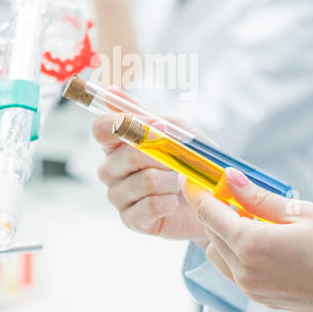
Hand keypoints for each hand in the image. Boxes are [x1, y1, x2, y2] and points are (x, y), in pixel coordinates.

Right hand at [91, 113, 207, 242]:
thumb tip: (112, 91)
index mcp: (117, 143)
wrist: (211, 201)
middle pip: (128, 154)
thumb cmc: (192, 162)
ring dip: (172, 181)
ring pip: (145, 181)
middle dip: (164, 155)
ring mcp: (118, 196)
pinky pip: (150, 207)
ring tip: (179, 184)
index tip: (159, 126)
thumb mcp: (179, 132)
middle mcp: (111, 169)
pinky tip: (174, 202)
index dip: (127, 125)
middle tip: (180, 159)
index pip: (101, 128)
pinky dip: (170, 202)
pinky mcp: (131, 220)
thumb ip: (149, 116)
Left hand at [182, 168, 312, 311]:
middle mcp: (245, 272)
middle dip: (213, 210)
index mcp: (252, 245)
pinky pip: (235, 272)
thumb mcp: (302, 212)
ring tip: (252, 216)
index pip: (210, 213)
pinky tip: (262, 238)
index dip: (197, 192)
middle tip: (228, 190)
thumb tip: (231, 179)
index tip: (190, 176)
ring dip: (224, 234)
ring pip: (219, 256)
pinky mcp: (263, 299)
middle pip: (210, 234)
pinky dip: (236, 252)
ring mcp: (252, 290)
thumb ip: (260, 198)